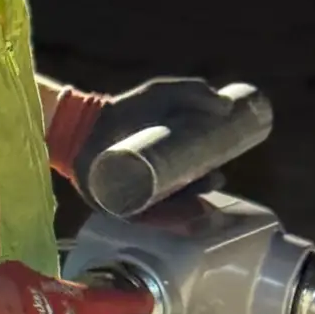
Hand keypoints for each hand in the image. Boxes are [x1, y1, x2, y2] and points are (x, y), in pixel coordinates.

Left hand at [46, 77, 236, 208]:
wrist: (88, 120)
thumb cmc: (125, 108)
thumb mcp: (161, 95)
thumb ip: (192, 92)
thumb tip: (226, 106)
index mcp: (164, 168)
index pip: (190, 182)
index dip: (206, 183)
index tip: (217, 176)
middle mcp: (149, 187)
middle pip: (180, 198)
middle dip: (198, 196)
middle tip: (209, 183)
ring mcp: (132, 198)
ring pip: (164, 211)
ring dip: (183, 213)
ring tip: (196, 203)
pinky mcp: (115, 206)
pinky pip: (140, 219)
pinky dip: (157, 222)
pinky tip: (171, 221)